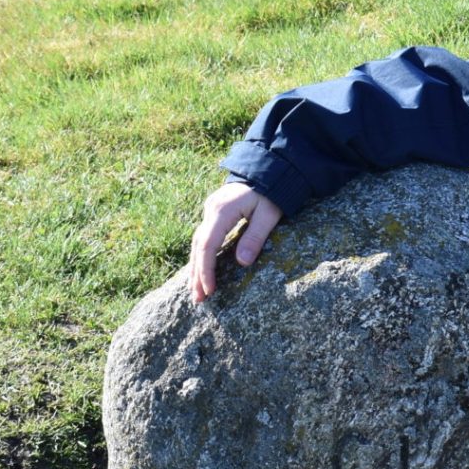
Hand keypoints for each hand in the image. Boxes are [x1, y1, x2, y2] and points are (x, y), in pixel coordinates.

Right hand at [188, 179, 283, 302]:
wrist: (267, 169)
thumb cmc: (271, 191)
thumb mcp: (269, 214)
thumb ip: (255, 237)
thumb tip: (243, 263)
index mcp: (222, 210)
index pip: (207, 245)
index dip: (206, 270)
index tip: (210, 290)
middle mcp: (210, 210)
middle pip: (197, 246)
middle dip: (197, 274)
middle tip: (198, 299)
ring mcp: (210, 210)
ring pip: (197, 243)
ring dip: (197, 267)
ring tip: (197, 292)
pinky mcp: (214, 213)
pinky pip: (203, 238)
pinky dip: (201, 256)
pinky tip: (201, 271)